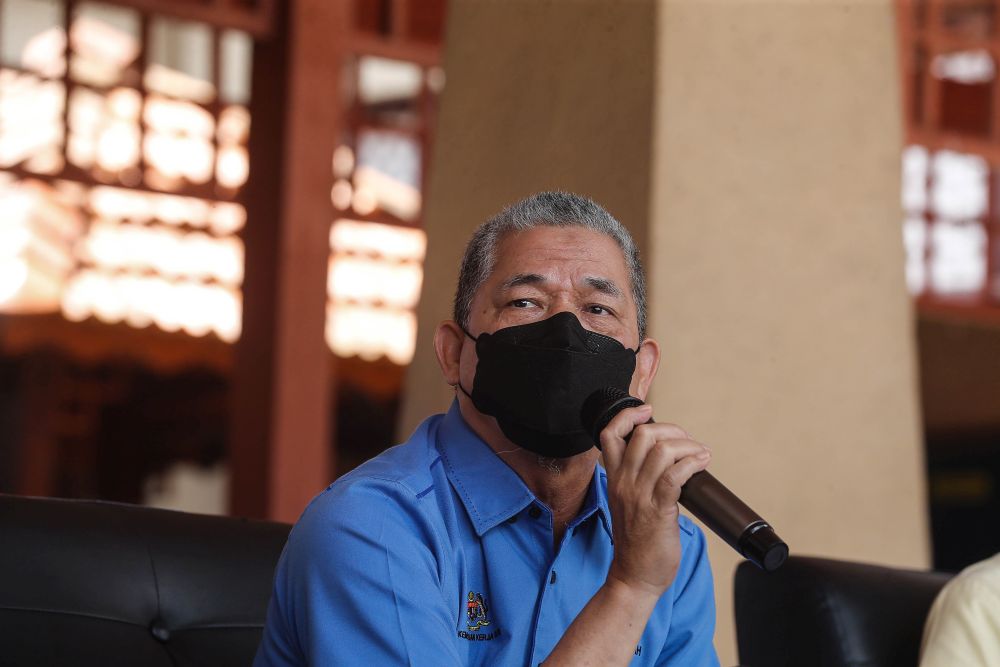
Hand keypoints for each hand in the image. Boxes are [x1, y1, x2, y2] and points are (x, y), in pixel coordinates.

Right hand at [599, 404, 710, 599]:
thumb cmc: (636, 540)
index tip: (647, 411)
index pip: (609, 433)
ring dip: (689, 446)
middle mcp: (623, 482)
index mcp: (613, 478)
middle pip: (642, 435)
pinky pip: (675, 474)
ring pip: (662, 451)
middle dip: (672, 430)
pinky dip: (693, 462)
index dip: (628, 415)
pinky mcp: (658, 510)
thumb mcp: (628, 502)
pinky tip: (702, 464)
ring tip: (700, 454)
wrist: (634, 575)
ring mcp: (639, 496)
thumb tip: (666, 457)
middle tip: (687, 442)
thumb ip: (638, 478)